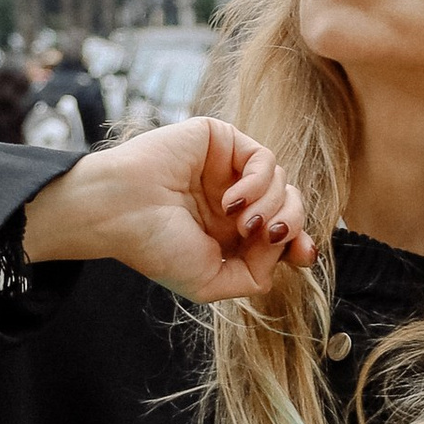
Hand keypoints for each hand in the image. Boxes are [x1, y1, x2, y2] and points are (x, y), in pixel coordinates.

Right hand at [20, 118, 318, 301]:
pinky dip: (258, 182)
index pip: (282, 234)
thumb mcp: (210, 282)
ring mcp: (227, 170)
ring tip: (237, 220)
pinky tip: (231, 199)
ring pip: (282, 182)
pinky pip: (265, 158)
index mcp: (230, 234)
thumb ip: (253, 276)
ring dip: (269, 206)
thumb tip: (284, 249)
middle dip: (290, 223)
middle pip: (290, 206)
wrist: (119, 212)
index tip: (303, 254)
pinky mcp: (221, 141)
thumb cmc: (155, 247)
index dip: (300, 243)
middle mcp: (233, 201)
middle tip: (264, 234)